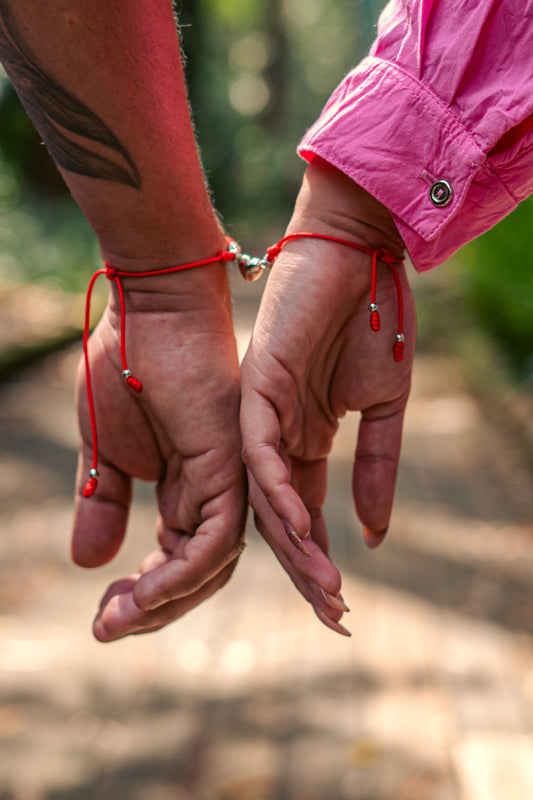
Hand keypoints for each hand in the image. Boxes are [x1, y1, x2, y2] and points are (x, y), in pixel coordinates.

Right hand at [72, 260, 245, 640]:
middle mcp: (213, 494)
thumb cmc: (125, 369)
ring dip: (166, 602)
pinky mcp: (230, 467)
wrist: (146, 311)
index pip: (177, 563)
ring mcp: (226, 482)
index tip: (102, 620)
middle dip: (153, 610)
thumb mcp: (104, 452)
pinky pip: (218, 538)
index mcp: (187, 493)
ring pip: (212, 567)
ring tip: (117, 620)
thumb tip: (88, 563)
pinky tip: (146, 594)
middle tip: (105, 629)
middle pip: (197, 574)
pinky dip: (185, 573)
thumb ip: (105, 504)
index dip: (143, 597)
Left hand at [240, 158, 415, 634]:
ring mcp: (262, 414)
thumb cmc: (375, 321)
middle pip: (281, 516)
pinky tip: (302, 528)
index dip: (319, 558)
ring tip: (324, 589)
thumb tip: (375, 533)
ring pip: (266, 493)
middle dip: (306, 567)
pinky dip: (278, 490)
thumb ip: (376, 466)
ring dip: (295, 543)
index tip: (341, 603)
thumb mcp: (384, 407)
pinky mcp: (256, 386)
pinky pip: (261, 450)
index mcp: (304, 439)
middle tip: (333, 616)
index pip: (303, 512)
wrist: (359, 254)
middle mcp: (276, 436)